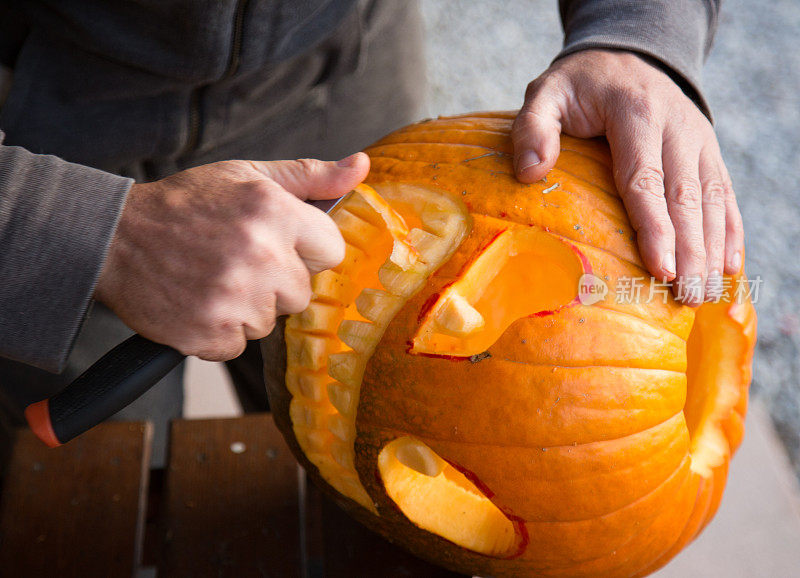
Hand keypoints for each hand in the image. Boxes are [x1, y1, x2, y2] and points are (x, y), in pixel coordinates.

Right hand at [95, 153, 369, 359]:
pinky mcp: (209, 333)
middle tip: (238, 261)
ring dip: (247, 308)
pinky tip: (199, 301)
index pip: (333, 250)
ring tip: (213, 278)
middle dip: (277, 282)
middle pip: (302, 292)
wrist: (116, 238)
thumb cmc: (188, 204)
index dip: (308, 250)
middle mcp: (261, 257)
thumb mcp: (249, 176)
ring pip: (270, 322)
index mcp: (276, 213)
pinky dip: (220, 332)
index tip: (282, 245)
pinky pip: (238, 345)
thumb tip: (361, 165)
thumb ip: (310, 176)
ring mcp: (235, 299)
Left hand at [512, 49, 742, 305]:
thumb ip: (534, 128)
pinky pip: (724, 194)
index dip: (655, 227)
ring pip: (712, 199)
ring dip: (712, 250)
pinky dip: (730, 232)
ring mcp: (699, 139)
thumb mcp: (547, 94)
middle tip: (686, 297)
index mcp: (636, 113)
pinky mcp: (709, 152)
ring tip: (703, 296)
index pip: (646, 178)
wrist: (626, 55)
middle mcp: (677, 126)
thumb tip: (530, 173)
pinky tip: (728, 268)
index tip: (660, 269)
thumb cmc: (579, 87)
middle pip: (686, 197)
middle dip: (690, 251)